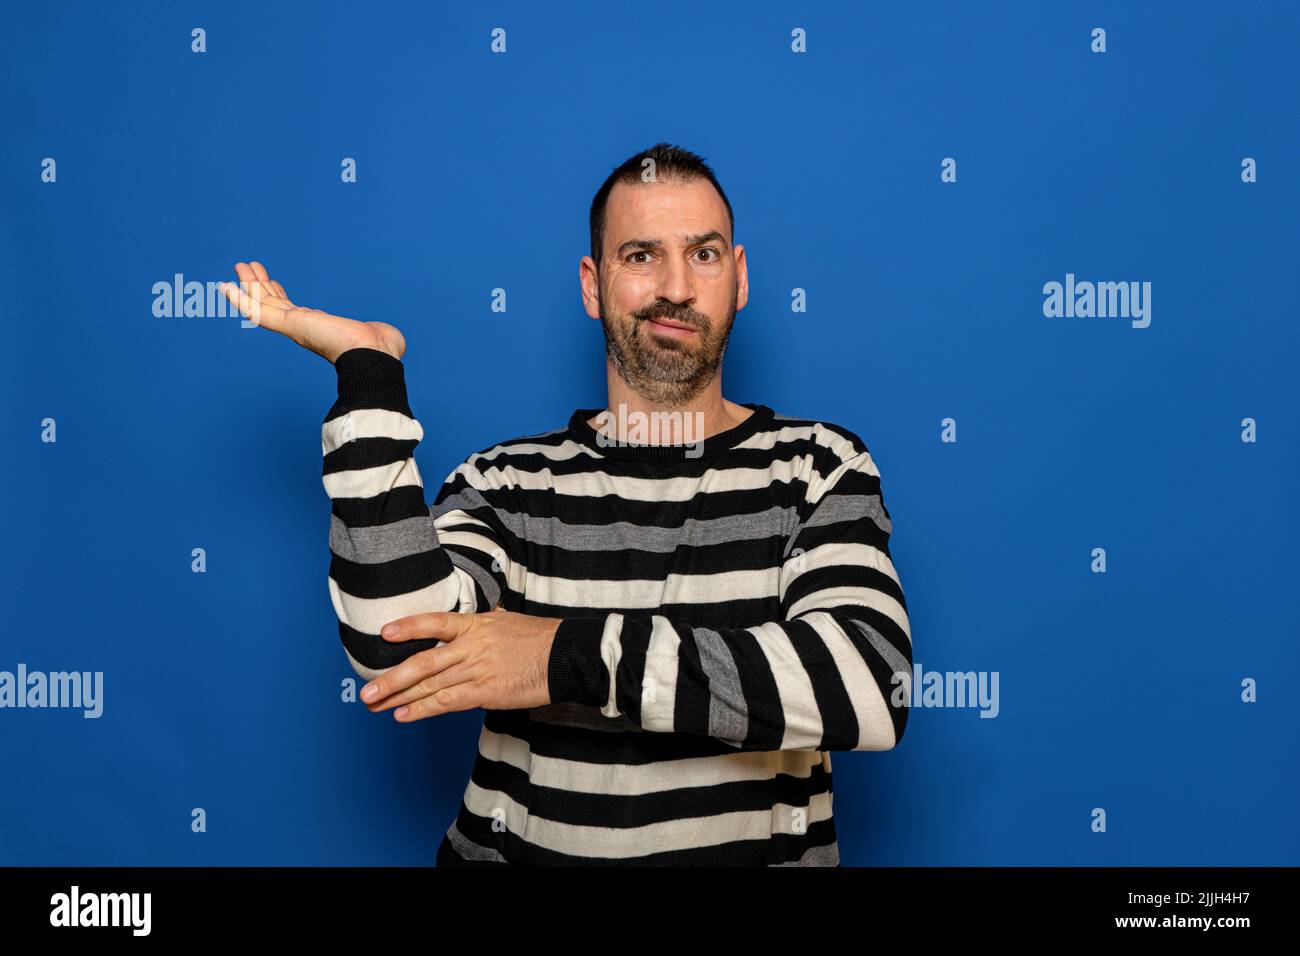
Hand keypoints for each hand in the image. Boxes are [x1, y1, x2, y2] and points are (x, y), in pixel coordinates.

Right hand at [218, 260, 405, 363]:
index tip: (274, 282)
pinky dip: (241, 300)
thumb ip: (378, 333)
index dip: (282, 297)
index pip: (295, 310)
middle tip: (250, 267)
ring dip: (250, 285)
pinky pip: (259, 312)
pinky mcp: (290, 325)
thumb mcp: (379, 335)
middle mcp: (305, 329)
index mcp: (321, 330)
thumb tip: (392, 339)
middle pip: (275, 303)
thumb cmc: (382, 352)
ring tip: (240, 265)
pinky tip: (226, 286)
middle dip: (261, 286)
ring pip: (264, 303)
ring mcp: (295, 327)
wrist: (375, 356)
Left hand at [359, 609, 561, 721]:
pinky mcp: (485, 693)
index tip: (384, 633)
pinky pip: (447, 702)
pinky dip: (423, 710)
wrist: (564, 657)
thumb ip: (481, 624)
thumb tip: (465, 623)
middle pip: (423, 662)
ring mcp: (477, 670)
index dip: (409, 626)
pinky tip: (403, 715)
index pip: (435, 622)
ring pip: (430, 685)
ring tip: (374, 705)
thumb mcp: (506, 621)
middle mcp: (471, 647)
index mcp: (475, 625)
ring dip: (399, 698)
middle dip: (391, 678)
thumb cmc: (537, 639)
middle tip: (366, 690)